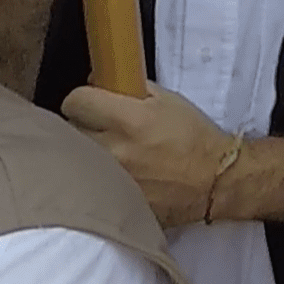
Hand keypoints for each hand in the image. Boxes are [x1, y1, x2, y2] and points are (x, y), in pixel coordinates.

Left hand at [61, 82, 235, 228]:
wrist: (214, 182)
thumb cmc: (194, 136)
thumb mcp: (168, 100)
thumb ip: (132, 89)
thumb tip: (101, 82)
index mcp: (130, 121)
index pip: (75, 101)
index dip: (83, 98)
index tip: (92, 101)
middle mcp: (114, 151)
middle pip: (69, 129)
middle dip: (84, 124)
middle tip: (103, 126)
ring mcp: (110, 180)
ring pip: (76, 157)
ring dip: (88, 150)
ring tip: (111, 151)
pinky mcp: (112, 200)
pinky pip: (91, 181)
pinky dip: (99, 175)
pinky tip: (120, 173)